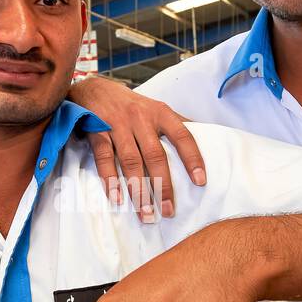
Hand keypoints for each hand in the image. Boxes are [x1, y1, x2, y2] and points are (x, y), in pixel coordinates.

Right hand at [69, 75, 205, 221]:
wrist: (93, 89)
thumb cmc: (131, 105)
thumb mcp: (156, 107)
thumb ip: (178, 123)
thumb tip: (208, 136)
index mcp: (160, 113)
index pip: (182, 136)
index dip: (192, 159)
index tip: (200, 182)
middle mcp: (141, 118)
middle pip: (155, 155)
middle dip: (163, 185)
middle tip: (168, 211)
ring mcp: (118, 125)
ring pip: (131, 161)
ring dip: (138, 189)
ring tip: (145, 212)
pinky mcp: (97, 131)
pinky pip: (104, 158)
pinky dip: (110, 179)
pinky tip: (117, 198)